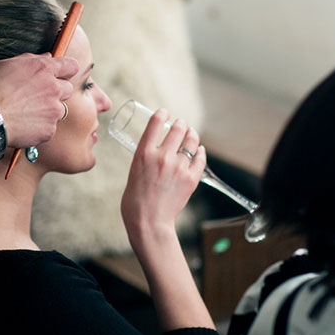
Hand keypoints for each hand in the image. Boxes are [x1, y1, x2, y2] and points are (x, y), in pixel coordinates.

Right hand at [0, 53, 77, 147]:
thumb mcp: (5, 65)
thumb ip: (30, 60)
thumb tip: (46, 56)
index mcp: (44, 69)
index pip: (71, 66)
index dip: (66, 70)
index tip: (61, 74)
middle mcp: (53, 88)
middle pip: (67, 89)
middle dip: (56, 92)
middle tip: (37, 96)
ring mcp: (53, 110)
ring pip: (59, 110)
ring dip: (48, 111)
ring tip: (27, 112)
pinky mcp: (49, 129)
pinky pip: (50, 127)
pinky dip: (40, 127)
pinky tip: (24, 124)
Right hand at [121, 110, 204, 247]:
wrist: (148, 221)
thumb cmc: (135, 199)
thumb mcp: (134, 170)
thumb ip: (146, 157)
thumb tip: (157, 148)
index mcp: (144, 152)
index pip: (156, 121)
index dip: (162, 113)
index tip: (165, 113)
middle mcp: (162, 156)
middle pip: (178, 128)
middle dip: (180, 123)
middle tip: (181, 124)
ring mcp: (178, 167)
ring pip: (192, 141)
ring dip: (192, 134)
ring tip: (191, 134)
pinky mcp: (191, 179)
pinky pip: (200, 158)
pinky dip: (200, 152)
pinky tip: (199, 150)